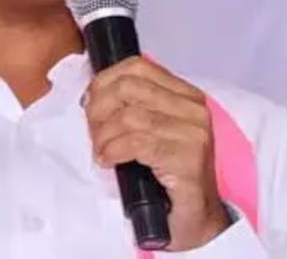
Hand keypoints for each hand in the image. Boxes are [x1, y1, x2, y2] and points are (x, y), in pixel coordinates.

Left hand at [85, 57, 231, 250]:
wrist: (196, 220)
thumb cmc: (169, 178)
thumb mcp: (152, 132)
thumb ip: (134, 109)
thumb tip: (93, 95)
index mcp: (186, 95)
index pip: (137, 66)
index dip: (104, 81)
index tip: (89, 103)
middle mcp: (193, 109)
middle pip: (128, 88)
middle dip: (100, 109)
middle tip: (93, 133)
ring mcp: (193, 133)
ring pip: (129, 116)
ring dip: (104, 136)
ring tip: (101, 151)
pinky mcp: (187, 158)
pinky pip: (136, 143)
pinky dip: (113, 151)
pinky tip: (109, 160)